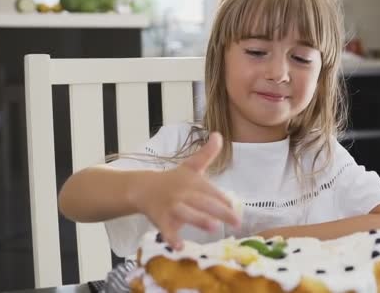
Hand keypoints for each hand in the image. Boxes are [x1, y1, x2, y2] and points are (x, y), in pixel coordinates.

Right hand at [127, 132, 240, 248]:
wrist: (143, 187)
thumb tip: (219, 134)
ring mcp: (172, 206)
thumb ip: (207, 153)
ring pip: (186, 213)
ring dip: (199, 219)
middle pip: (203, 202)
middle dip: (220, 211)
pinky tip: (180, 247)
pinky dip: (171, 237)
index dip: (223, 200)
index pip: (212, 191)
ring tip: (213, 227)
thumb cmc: (173, 180)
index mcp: (194, 182)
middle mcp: (184, 193)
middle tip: (236, 221)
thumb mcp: (191, 166)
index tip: (235, 207)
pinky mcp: (160, 218)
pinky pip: (166, 229)